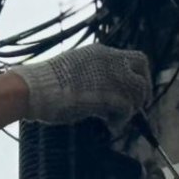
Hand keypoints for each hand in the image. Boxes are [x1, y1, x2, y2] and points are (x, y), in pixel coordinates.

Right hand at [9, 45, 151, 130]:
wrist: (35, 89)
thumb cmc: (44, 84)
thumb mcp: (72, 69)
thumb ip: (90, 74)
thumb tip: (98, 90)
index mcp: (100, 52)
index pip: (130, 58)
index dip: (134, 75)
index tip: (130, 89)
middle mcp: (110, 60)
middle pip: (142, 68)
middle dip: (142, 88)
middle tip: (136, 105)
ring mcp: (112, 77)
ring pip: (139, 90)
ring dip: (131, 107)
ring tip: (116, 119)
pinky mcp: (110, 95)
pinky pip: (128, 109)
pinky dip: (122, 120)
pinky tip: (111, 126)